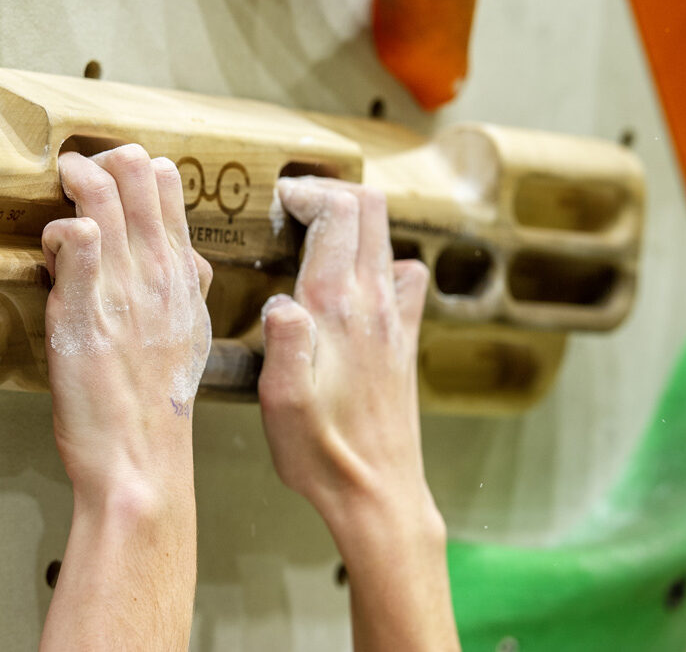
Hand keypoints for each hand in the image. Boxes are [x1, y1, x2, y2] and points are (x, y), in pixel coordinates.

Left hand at [42, 144, 212, 502]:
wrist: (140, 460)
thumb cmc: (158, 406)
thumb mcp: (188, 337)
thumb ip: (184, 291)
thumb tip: (185, 260)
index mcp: (184, 275)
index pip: (168, 187)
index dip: (137, 169)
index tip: (113, 178)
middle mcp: (159, 272)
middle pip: (137, 174)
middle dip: (103, 160)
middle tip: (77, 169)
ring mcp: (121, 288)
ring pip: (102, 195)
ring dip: (75, 179)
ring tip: (60, 181)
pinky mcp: (81, 309)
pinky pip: (71, 237)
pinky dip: (56, 229)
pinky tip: (49, 248)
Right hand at [259, 176, 457, 651]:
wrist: (377, 494)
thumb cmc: (322, 453)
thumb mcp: (282, 404)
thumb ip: (283, 346)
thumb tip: (281, 302)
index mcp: (337, 308)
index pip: (339, 214)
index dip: (309, 191)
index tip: (279, 198)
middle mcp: (374, 304)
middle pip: (370, 211)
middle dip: (332, 193)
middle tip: (295, 206)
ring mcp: (395, 320)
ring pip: (387, 239)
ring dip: (355, 222)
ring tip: (317, 235)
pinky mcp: (404, 341)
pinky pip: (406, 278)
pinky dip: (381, 261)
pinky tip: (356, 283)